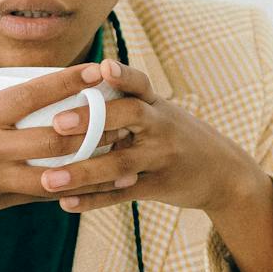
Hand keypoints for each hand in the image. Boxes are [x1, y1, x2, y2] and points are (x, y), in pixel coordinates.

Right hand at [0, 63, 141, 234]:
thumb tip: (24, 110)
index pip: (32, 94)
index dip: (69, 81)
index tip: (98, 69)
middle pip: (54, 136)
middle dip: (94, 128)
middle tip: (124, 117)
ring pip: (55, 172)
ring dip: (93, 166)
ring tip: (123, 158)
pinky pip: (39, 197)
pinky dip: (69, 191)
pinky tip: (94, 189)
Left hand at [33, 58, 272, 226]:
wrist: (223, 173)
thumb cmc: (176, 136)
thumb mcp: (160, 114)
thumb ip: (124, 104)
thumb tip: (70, 92)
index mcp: (156, 105)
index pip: (140, 83)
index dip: (123, 75)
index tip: (103, 67)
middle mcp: (161, 126)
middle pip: (130, 117)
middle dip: (93, 119)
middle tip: (58, 123)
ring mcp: (161, 158)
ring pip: (120, 164)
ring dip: (83, 172)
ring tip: (49, 180)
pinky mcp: (159, 187)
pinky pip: (122, 195)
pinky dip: (93, 200)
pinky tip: (66, 204)